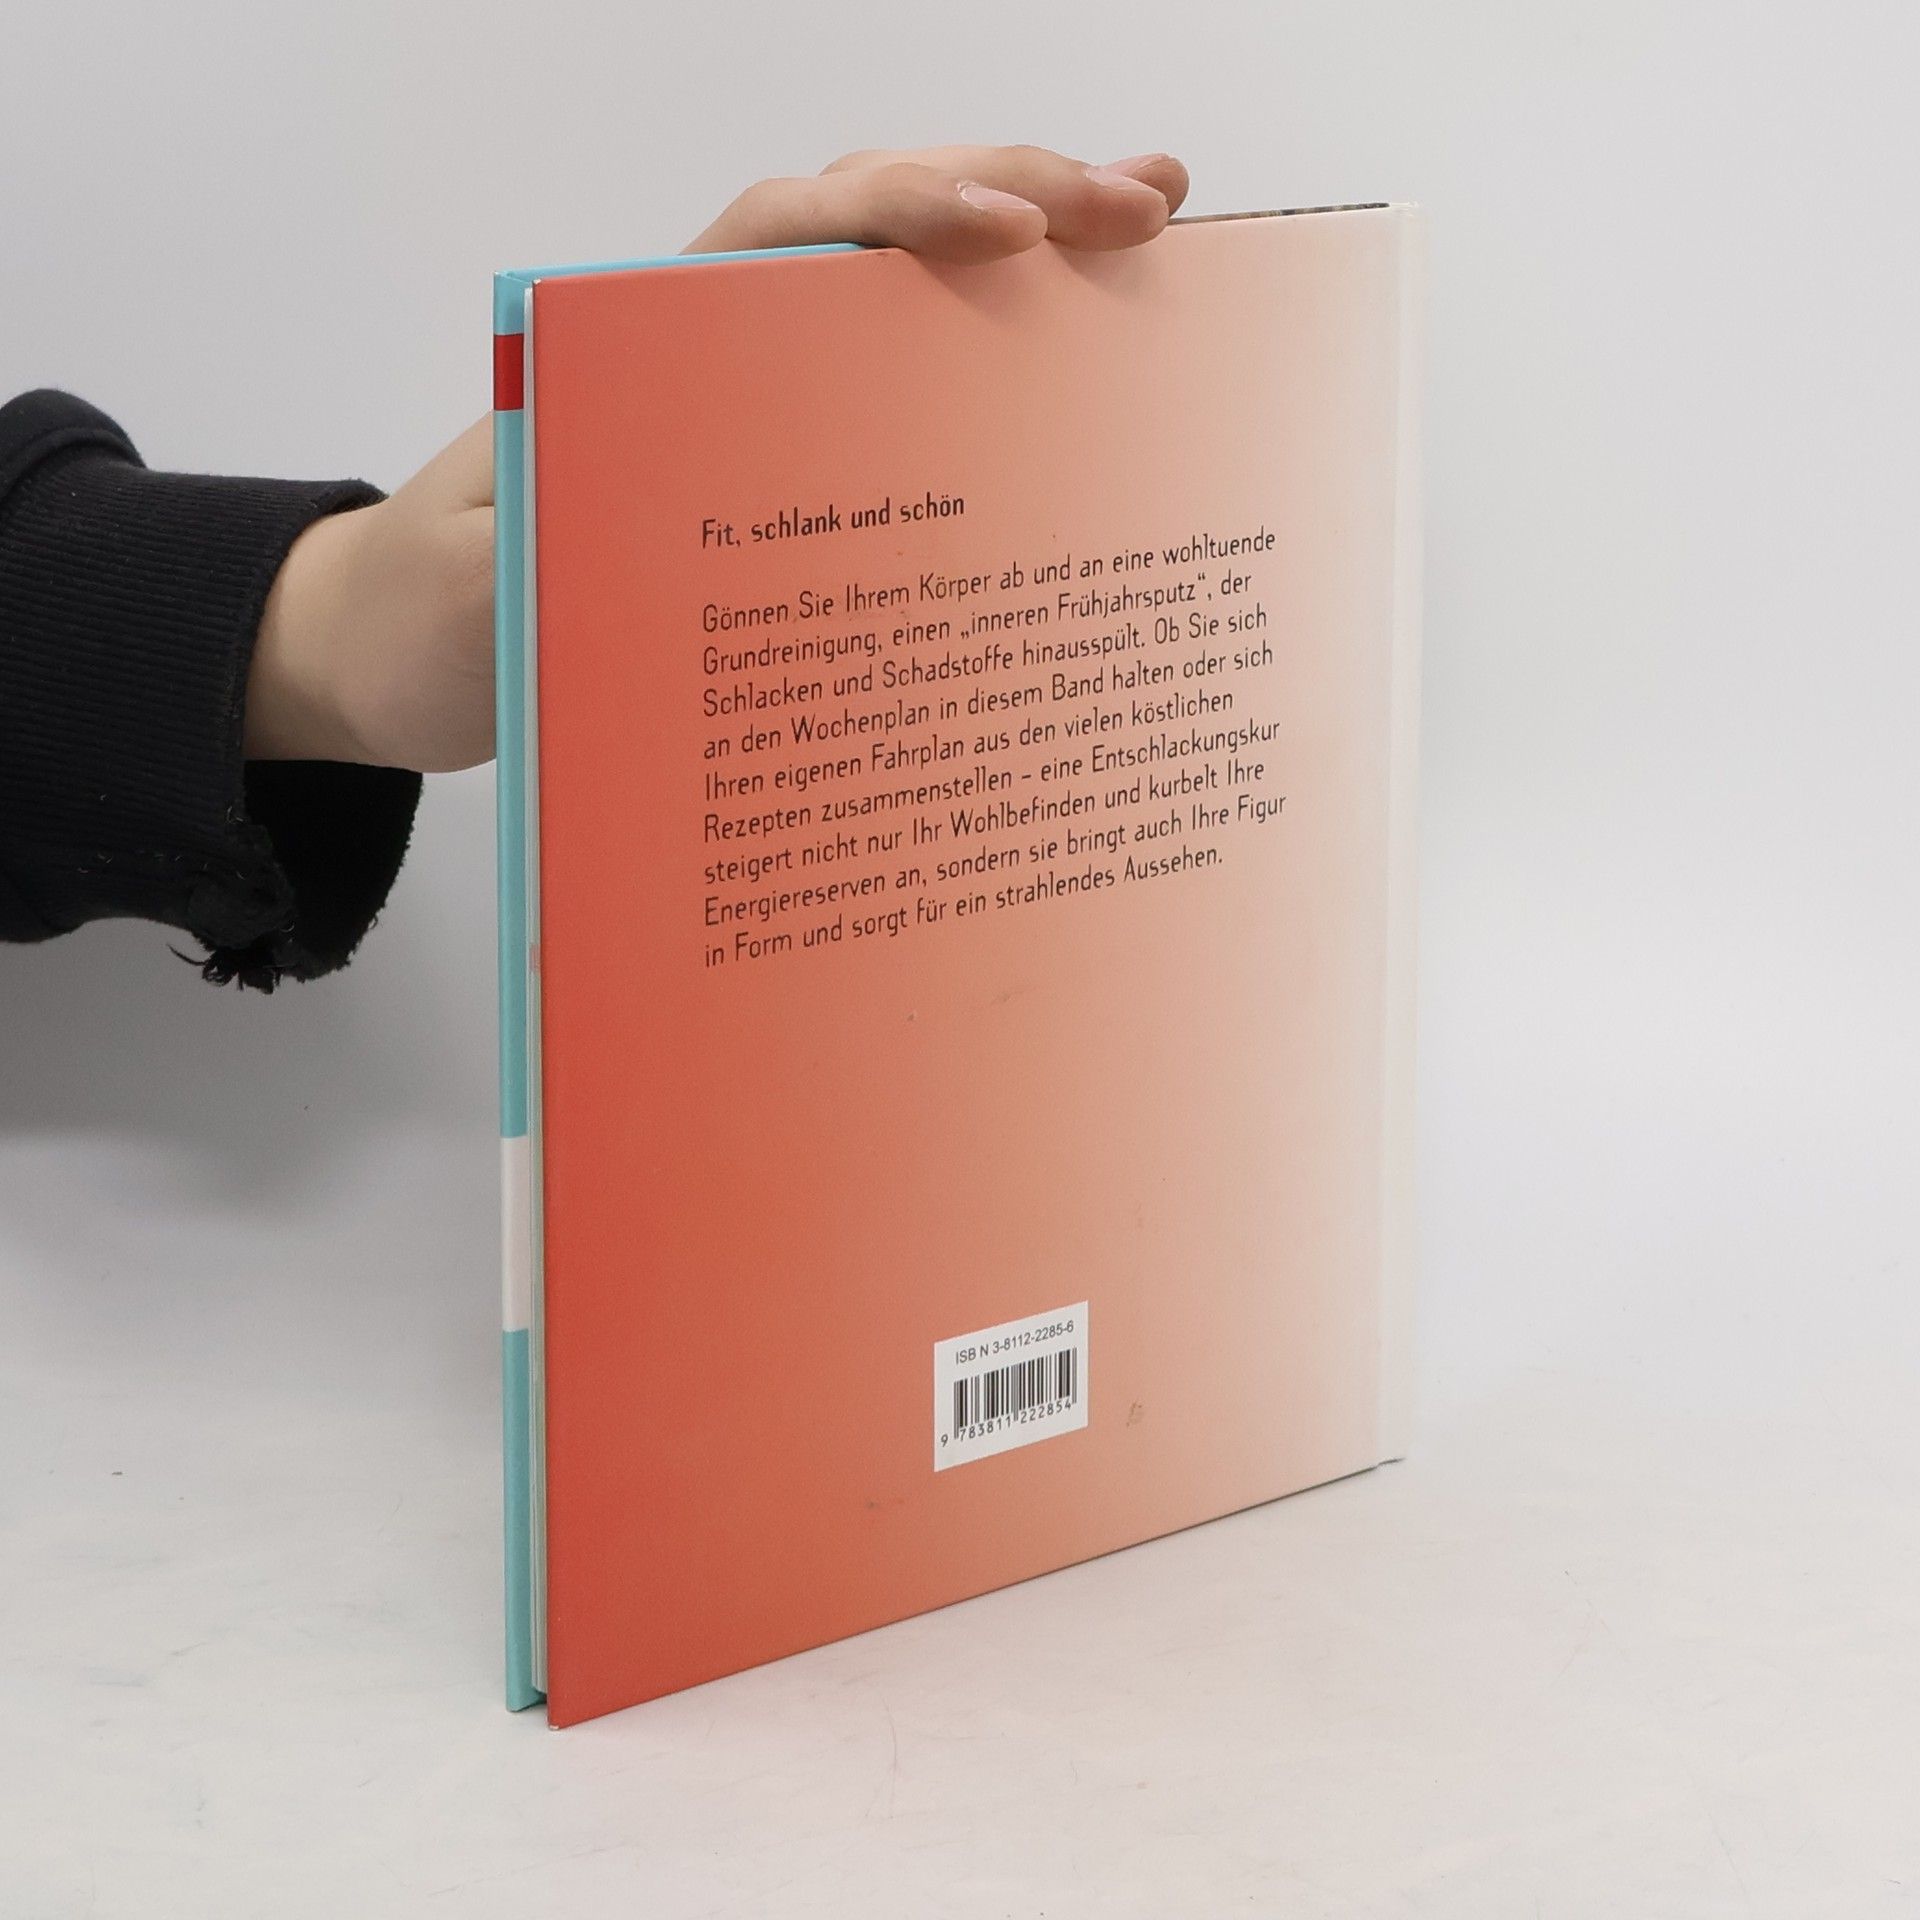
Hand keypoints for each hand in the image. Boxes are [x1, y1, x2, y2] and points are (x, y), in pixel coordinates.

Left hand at [245, 144, 1189, 772]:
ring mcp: (748, 404)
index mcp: (633, 349)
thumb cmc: (423, 615)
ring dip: (1022, 258)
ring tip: (1149, 240)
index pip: (782, 237)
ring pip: (894, 296)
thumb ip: (541, 547)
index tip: (1010, 234)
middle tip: (1145, 208)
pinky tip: (1073, 359)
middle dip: (1011, 197)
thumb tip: (667, 520)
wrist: (394, 651)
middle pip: (867, 230)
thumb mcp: (467, 591)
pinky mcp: (775, 471)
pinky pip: (890, 391)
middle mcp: (704, 353)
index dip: (898, 215)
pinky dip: (985, 361)